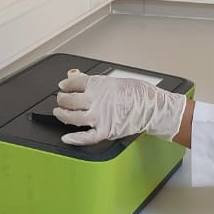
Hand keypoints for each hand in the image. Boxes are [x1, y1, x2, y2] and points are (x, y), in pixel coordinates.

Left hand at [53, 70, 186, 145]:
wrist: (154, 108)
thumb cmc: (140, 93)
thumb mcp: (114, 79)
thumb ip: (92, 80)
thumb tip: (74, 74)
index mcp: (100, 85)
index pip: (74, 82)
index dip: (66, 83)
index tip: (64, 85)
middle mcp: (97, 100)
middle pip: (70, 99)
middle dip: (62, 98)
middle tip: (62, 98)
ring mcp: (100, 117)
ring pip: (73, 117)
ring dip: (62, 114)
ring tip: (60, 112)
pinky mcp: (106, 131)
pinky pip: (87, 137)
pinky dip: (75, 139)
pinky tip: (67, 138)